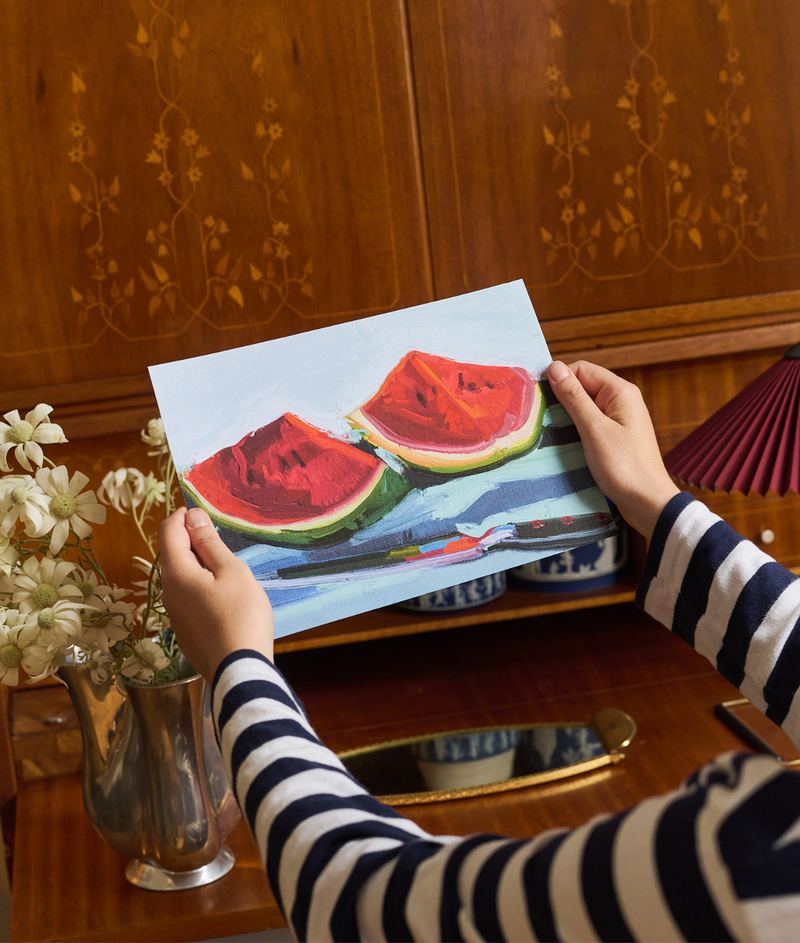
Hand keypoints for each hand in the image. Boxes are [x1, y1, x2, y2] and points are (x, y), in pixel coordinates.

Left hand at [159, 507, 273, 680]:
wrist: (240, 670)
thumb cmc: (241, 615)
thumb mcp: (232, 572)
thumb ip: (209, 543)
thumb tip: (192, 516)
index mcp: (177, 573)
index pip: (169, 531)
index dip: (185, 515)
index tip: (207, 513)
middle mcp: (168, 592)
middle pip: (172, 554)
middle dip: (192, 539)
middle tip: (222, 539)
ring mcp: (174, 615)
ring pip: (180, 578)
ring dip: (198, 564)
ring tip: (227, 569)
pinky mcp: (185, 632)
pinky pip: (187, 598)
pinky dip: (200, 586)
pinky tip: (224, 597)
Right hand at [547, 360, 679, 538]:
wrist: (648, 502)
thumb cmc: (624, 467)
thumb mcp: (593, 429)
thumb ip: (574, 397)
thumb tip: (554, 367)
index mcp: (620, 392)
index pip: (582, 369)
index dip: (559, 379)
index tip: (540, 398)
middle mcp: (622, 400)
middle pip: (583, 386)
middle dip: (562, 398)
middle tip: (543, 417)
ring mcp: (620, 419)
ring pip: (585, 406)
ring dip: (567, 415)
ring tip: (552, 430)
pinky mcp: (616, 436)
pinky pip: (591, 423)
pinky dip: (576, 428)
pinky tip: (566, 441)